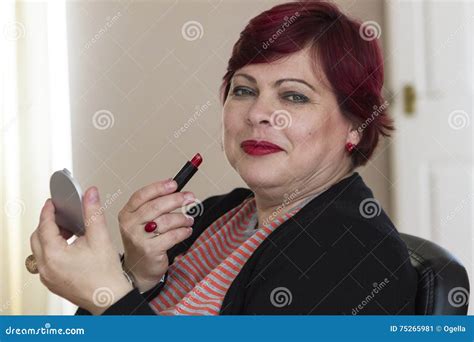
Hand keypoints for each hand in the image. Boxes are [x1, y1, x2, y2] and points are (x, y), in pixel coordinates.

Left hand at [30, 187, 132, 314]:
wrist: (111, 299)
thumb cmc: (106, 275)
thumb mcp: (100, 237)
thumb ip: (93, 212)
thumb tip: (90, 193)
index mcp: (54, 255)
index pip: (44, 225)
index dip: (49, 210)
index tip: (53, 202)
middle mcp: (45, 267)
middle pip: (38, 237)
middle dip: (49, 223)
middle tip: (63, 215)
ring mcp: (48, 277)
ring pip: (40, 250)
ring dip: (50, 237)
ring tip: (70, 231)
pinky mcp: (53, 283)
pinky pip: (45, 261)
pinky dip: (53, 250)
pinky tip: (70, 247)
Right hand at [118, 178, 194, 292]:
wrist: (139, 269)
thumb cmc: (144, 241)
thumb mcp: (142, 221)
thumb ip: (154, 205)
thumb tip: (175, 189)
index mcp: (126, 214)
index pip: (141, 195)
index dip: (159, 187)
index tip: (174, 183)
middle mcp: (129, 225)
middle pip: (156, 206)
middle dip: (176, 199)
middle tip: (190, 197)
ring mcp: (138, 239)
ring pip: (166, 221)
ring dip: (182, 218)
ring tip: (189, 219)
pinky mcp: (150, 251)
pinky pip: (172, 236)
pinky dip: (183, 231)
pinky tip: (187, 230)